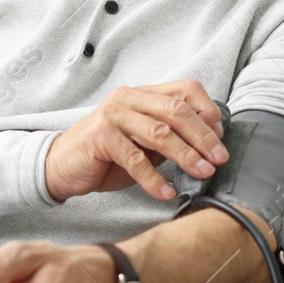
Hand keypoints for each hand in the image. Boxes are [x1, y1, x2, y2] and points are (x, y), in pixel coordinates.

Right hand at [44, 80, 226, 202]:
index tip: (220, 138)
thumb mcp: (144, 143)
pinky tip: (166, 192)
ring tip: (201, 174)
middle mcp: (128, 98)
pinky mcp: (101, 137)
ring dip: (186, 156)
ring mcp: (113, 115)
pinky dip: (154, 179)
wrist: (63, 166)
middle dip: (203, 136)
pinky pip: (135, 159)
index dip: (208, 113)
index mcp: (143, 94)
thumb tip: (209, 145)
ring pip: (160, 133)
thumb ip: (170, 137)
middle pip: (177, 110)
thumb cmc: (107, 155)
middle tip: (219, 159)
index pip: (185, 90)